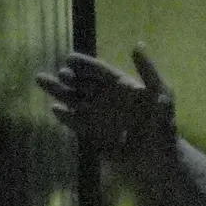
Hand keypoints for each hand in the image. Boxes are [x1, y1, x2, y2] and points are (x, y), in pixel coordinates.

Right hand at [35, 46, 176, 166]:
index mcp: (121, 85)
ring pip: (74, 99)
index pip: (99, 70)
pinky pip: (76, 122)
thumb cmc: (164, 126)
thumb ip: (149, 71)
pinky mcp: (94, 134)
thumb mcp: (162, 95)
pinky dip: (66, 116)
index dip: (85, 64)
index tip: (69, 59)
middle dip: (68, 77)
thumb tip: (137, 44)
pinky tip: (56, 109)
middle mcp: (106, 98)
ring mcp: (98, 116)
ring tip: (41, 80)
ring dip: (59, 91)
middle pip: (82, 83)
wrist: (161, 161)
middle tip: (60, 74)